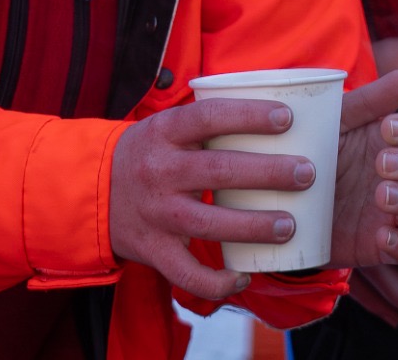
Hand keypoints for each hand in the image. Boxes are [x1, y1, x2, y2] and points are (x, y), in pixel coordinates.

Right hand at [110, 95, 314, 300]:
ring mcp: (155, 213)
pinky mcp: (152, 249)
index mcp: (163, 132)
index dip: (248, 115)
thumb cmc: (147, 153)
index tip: (286, 118)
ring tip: (289, 225)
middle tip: (306, 173)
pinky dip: (216, 282)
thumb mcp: (166, 126)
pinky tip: (244, 276)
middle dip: (268, 172)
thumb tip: (275, 114)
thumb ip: (208, 123)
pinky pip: (186, 273)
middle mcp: (158, 171)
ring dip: (253, 225)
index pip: (209, 116)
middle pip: (219, 170)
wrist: (90, 191)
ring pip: (209, 223)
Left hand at [328, 68, 397, 267]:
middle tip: (382, 164)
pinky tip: (384, 236)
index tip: (387, 129)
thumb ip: (368, 101)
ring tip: (382, 195)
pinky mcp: (380, 243)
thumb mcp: (333, 122)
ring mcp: (395, 211)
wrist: (278, 197)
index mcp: (393, 141)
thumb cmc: (311, 149)